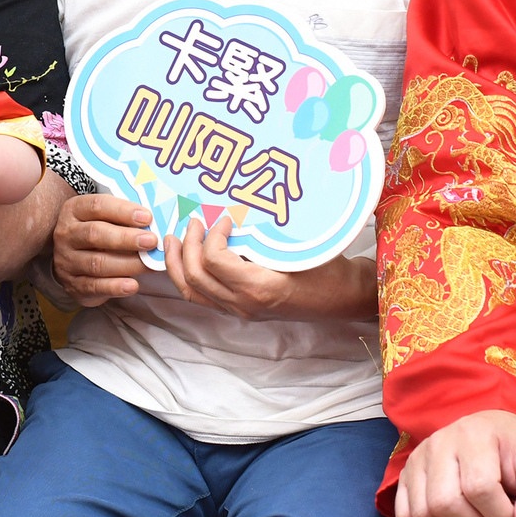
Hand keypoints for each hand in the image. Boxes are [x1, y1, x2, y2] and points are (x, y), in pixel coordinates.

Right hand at [52, 194, 156, 306]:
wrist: (71, 260)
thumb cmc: (97, 232)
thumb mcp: (104, 217)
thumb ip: (124, 217)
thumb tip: (154, 222)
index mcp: (74, 211)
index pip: (97, 206)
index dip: (123, 211)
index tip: (147, 217)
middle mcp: (67, 234)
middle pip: (95, 234)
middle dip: (126, 238)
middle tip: (152, 241)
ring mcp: (67, 261)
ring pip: (97, 263)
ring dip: (127, 264)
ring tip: (150, 265)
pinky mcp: (73, 284)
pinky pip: (94, 286)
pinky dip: (115, 287)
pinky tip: (133, 285)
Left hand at [162, 213, 366, 321]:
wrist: (341, 297)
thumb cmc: (326, 267)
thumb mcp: (299, 246)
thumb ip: (264, 234)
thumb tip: (234, 206)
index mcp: (259, 287)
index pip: (215, 260)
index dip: (211, 235)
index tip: (223, 219)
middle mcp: (244, 304)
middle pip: (194, 276)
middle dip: (186, 245)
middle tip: (194, 221)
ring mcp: (239, 310)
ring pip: (191, 291)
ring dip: (177, 263)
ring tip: (173, 239)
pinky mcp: (239, 310)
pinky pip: (201, 297)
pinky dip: (187, 276)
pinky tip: (184, 258)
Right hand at [396, 410, 515, 516]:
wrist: (491, 433)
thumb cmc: (515, 452)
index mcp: (475, 434)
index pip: (479, 488)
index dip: (501, 514)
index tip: (513, 515)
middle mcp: (439, 441)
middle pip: (446, 503)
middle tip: (490, 515)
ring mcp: (417, 458)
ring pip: (424, 512)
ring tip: (471, 512)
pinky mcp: (404, 475)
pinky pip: (405, 515)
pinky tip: (449, 514)